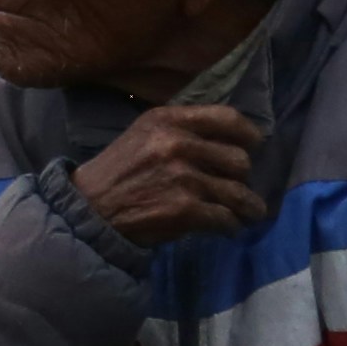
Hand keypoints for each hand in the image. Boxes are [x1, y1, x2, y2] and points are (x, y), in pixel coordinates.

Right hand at [72, 102, 265, 246]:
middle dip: (241, 177)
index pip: (227, 118)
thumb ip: (181, 130)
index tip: (254, 145)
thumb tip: (228, 139)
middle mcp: (178, 144)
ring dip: (248, 206)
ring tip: (248, 212)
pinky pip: (226, 218)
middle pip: (239, 159)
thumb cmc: (120, 171)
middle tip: (235, 186)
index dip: (249, 134)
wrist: (91, 209)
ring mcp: (184, 177)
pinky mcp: (186, 209)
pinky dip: (230, 226)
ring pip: (239, 193)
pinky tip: (226, 227)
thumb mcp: (144, 135)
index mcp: (168, 120)